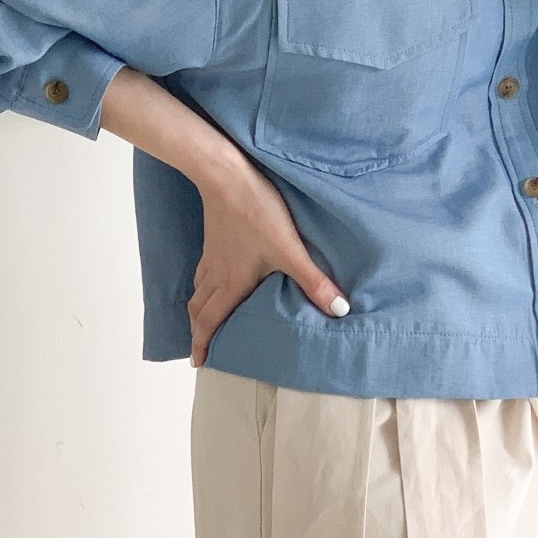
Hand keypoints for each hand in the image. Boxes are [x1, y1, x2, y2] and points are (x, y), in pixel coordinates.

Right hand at [188, 154, 349, 366]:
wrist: (227, 175)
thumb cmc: (256, 212)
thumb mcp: (290, 250)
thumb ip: (314, 282)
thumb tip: (340, 310)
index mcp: (231, 284)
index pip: (210, 322)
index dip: (202, 345)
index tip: (198, 362)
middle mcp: (216, 274)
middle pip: (198, 311)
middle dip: (198, 332)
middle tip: (200, 348)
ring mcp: (213, 256)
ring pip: (199, 291)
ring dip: (199, 310)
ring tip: (205, 319)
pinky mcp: (214, 239)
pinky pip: (203, 271)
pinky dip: (203, 285)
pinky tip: (215, 278)